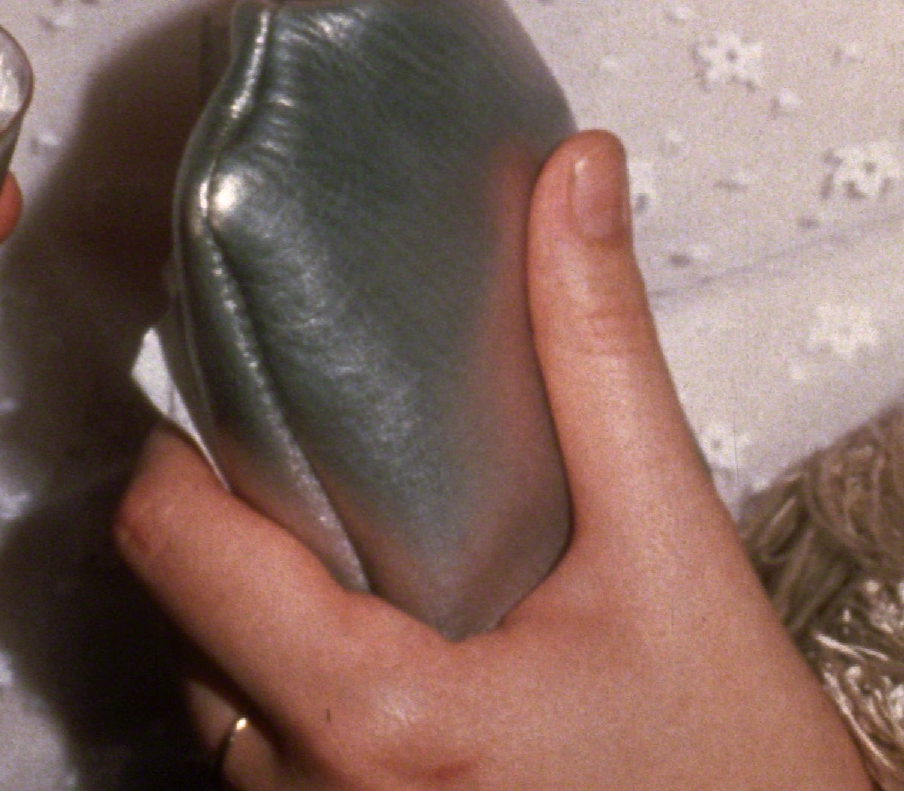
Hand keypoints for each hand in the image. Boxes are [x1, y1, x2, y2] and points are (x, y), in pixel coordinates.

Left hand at [115, 131, 874, 790]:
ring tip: (370, 536)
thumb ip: (601, 353)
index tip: (238, 380)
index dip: (181, 447)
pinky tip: (395, 644)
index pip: (173, 548)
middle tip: (325, 444)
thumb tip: (574, 173)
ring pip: (216, 702)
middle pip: (182, 622)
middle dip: (240, 525)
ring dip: (266, 619)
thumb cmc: (730, 769)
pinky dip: (296, 702)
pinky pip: (268, 771)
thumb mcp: (672, 548)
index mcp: (374, 721)